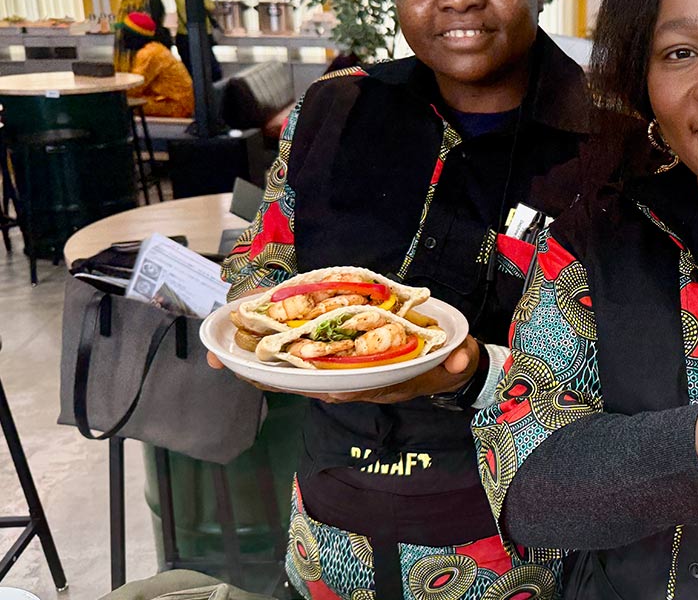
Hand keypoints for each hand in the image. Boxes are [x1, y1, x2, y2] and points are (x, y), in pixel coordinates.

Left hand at [206, 338, 480, 403]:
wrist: (446, 367)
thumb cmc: (442, 364)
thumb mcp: (455, 361)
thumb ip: (459, 359)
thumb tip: (463, 357)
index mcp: (368, 382)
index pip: (323, 384)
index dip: (289, 379)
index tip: (256, 374)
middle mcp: (348, 380)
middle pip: (296, 379)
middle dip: (257, 370)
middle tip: (218, 360)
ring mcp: (340, 371)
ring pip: (292, 369)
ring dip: (258, 360)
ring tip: (222, 346)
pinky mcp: (338, 357)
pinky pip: (301, 354)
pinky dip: (276, 345)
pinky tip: (252, 330)